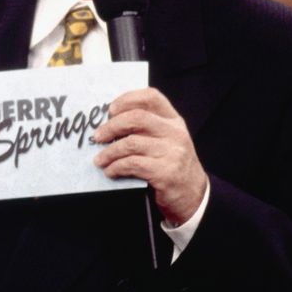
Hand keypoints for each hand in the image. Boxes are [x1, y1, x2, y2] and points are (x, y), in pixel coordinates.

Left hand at [92, 88, 207, 224]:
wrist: (193, 195)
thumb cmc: (172, 165)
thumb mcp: (166, 141)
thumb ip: (146, 129)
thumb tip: (109, 123)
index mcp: (173, 121)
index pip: (151, 97)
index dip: (127, 99)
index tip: (110, 110)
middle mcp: (175, 133)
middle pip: (137, 118)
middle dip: (111, 126)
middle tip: (98, 137)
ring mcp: (172, 152)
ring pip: (131, 143)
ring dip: (109, 152)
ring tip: (100, 159)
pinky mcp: (166, 172)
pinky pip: (132, 164)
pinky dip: (116, 167)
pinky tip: (110, 171)